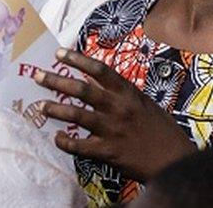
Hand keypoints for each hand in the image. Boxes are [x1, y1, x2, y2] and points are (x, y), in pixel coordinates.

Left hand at [37, 49, 194, 181]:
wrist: (174, 159)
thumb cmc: (163, 132)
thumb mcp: (147, 105)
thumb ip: (125, 97)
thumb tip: (104, 88)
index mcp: (129, 93)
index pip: (99, 70)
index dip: (78, 59)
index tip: (60, 53)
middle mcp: (118, 107)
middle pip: (81, 89)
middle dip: (56, 81)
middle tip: (38, 76)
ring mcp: (112, 129)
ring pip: (76, 115)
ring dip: (56, 110)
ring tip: (42, 106)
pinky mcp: (108, 151)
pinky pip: (79, 145)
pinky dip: (65, 142)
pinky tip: (58, 139)